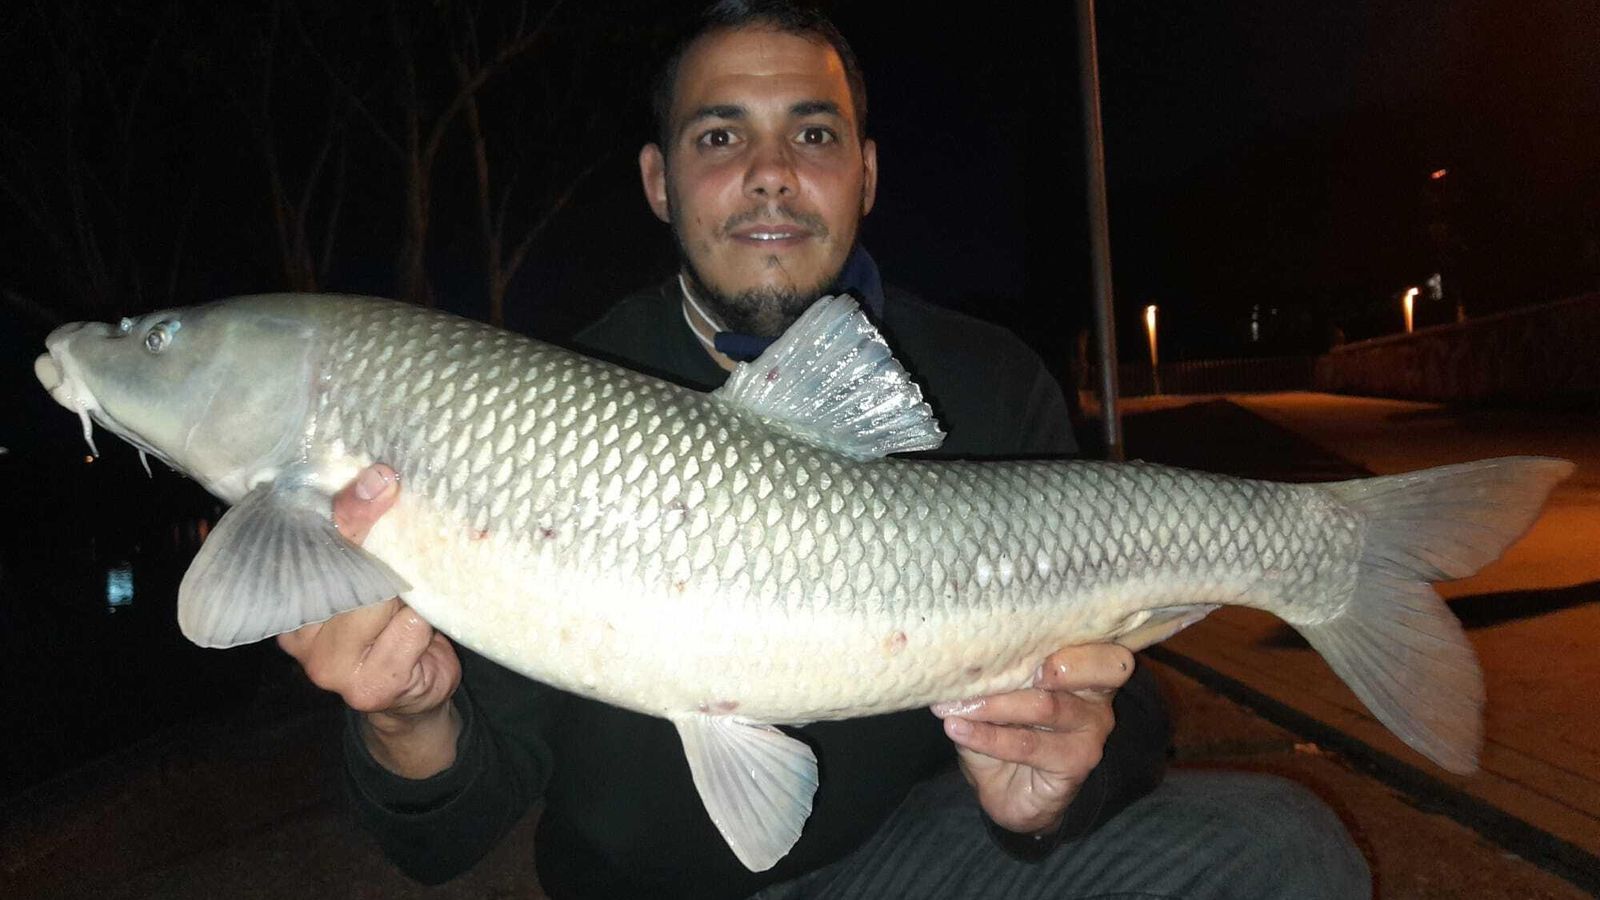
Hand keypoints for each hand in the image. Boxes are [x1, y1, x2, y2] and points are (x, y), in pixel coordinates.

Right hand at [276, 464, 462, 778]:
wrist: (413, 698)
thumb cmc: (394, 628)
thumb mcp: (373, 580)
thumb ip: (365, 546)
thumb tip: (389, 484)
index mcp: (288, 600)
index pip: (311, 546)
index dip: (345, 511)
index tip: (379, 478)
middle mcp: (297, 634)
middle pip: (346, 570)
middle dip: (384, 538)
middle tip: (408, 502)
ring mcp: (327, 665)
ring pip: (378, 598)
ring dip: (409, 587)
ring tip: (422, 586)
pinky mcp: (365, 686)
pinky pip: (406, 630)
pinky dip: (424, 619)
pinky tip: (429, 623)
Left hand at [931, 644, 1133, 834]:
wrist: (1009, 792)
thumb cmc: (1006, 729)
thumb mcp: (998, 694)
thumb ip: (995, 674)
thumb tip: (961, 656)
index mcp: (1084, 666)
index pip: (1106, 646)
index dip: (1082, 642)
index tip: (1035, 637)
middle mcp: (1097, 696)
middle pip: (1091, 670)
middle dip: (1052, 665)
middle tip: (1002, 668)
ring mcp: (1091, 731)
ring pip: (1046, 706)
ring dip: (994, 704)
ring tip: (958, 705)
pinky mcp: (1075, 762)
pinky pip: (1027, 745)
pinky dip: (987, 736)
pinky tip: (958, 729)